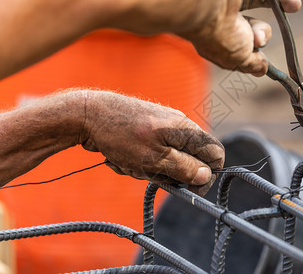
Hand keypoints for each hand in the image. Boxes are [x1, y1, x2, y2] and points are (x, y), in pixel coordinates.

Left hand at [80, 91, 224, 195]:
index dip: (207, 175)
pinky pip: (150, 154)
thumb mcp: (155, 159)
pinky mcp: (146, 131)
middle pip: (188, 160)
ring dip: (147, 169)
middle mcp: (178, 126)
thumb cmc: (122, 135)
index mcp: (186, 130)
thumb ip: (184, 169)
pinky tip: (120, 157)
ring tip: (128, 162)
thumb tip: (207, 175)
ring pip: (166, 160)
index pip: (215, 154)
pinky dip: (137, 161)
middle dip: (168, 173)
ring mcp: (161, 127)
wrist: (87, 114)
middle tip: (147, 171)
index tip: (188, 188)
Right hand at [182, 0, 299, 76]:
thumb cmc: (219, 36)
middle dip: (280, 7)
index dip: (259, 36)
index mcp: (224, 30)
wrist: (205, 10)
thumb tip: (261, 70)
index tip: (263, 41)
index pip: (246, 31)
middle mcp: (226, 8)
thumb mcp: (239, 57)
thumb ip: (251, 62)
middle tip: (294, 6)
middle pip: (259, 2)